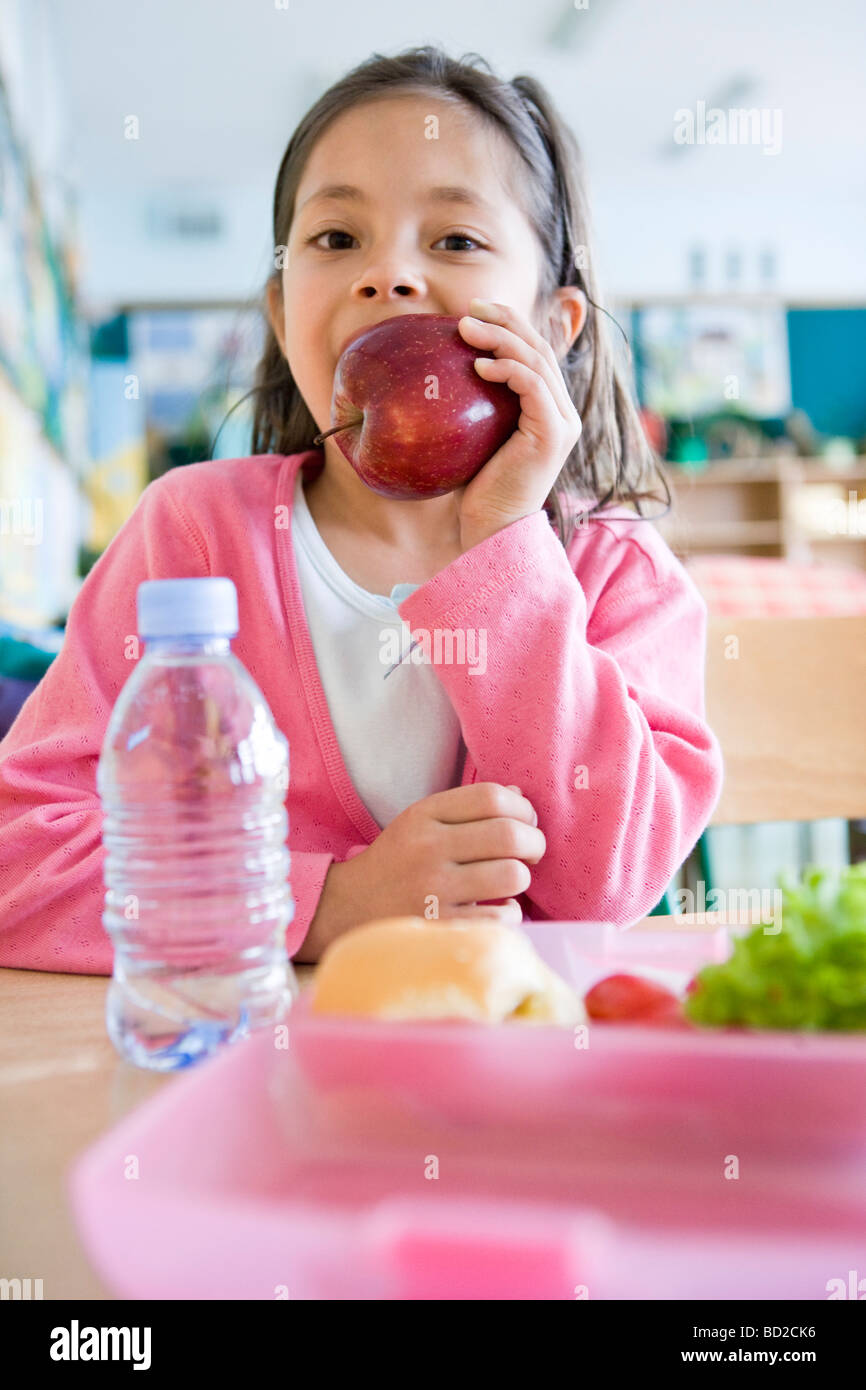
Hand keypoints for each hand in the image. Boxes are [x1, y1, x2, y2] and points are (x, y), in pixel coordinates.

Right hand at [335, 782, 544, 928]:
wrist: (348, 908)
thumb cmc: (398, 862)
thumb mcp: (422, 822)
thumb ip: (469, 806)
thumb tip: (521, 794)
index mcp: (424, 815)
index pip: (491, 796)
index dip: (522, 807)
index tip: (525, 821)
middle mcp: (428, 849)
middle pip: (509, 834)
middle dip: (534, 843)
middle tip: (531, 853)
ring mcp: (433, 890)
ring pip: (511, 875)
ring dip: (521, 878)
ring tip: (510, 881)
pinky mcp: (439, 927)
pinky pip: (501, 917)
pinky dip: (509, 913)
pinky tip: (495, 909)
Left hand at [455, 298, 581, 550]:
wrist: (491, 528)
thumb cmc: (475, 487)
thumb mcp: (472, 435)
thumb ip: (471, 403)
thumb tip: (432, 370)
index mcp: (547, 409)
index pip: (534, 353)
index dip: (509, 324)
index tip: (473, 311)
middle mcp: (562, 412)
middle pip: (539, 348)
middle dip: (504, 320)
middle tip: (469, 308)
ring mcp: (562, 422)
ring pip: (537, 360)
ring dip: (500, 337)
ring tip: (466, 327)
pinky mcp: (554, 433)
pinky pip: (533, 386)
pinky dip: (508, 369)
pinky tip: (478, 366)